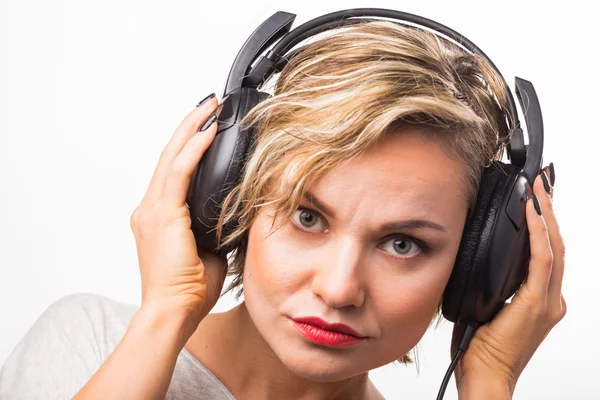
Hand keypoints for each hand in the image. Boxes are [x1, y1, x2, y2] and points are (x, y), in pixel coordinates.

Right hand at [129, 94, 227, 332]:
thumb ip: (216, 228)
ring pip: (172, 157)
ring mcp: (152, 210)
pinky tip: (209, 131)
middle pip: (170, 156)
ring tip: (211, 107)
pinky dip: (194, 149)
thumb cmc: (188, 290)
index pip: (174, 171)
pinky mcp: (161, 215)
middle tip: (210, 105)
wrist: (173, 312)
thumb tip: (236, 215)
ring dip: (193, 129)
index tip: (207, 127)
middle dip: (190, 127)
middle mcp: (149, 208)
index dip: (189, 146)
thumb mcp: (209, 250)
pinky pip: (179, 172)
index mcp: (158, 217)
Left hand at [451, 164, 565, 395]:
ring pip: (553, 247)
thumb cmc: (481, 348)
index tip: (535, 196)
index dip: (544, 222)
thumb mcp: (484, 305)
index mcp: (539, 299)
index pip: (546, 252)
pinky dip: (538, 233)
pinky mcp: (536, 304)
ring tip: (539, 187)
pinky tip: (532, 211)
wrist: (485, 378)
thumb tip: (474, 256)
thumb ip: (490, 282)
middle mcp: (550, 298)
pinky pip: (541, 261)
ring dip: (546, 214)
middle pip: (556, 244)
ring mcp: (546, 301)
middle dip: (549, 210)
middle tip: (542, 182)